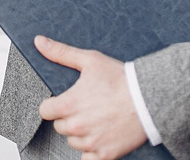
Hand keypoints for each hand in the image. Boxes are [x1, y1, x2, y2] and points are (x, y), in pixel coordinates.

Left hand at [36, 36, 147, 159]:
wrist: (150, 99)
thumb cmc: (121, 79)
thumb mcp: (89, 60)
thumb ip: (61, 53)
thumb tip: (39, 42)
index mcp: (68, 105)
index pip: (45, 111)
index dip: (52, 105)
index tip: (63, 102)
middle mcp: (77, 126)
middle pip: (59, 127)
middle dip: (68, 118)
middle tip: (84, 108)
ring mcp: (92, 142)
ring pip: (73, 142)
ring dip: (80, 134)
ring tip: (95, 120)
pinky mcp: (106, 154)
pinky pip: (88, 159)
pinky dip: (92, 151)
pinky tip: (99, 138)